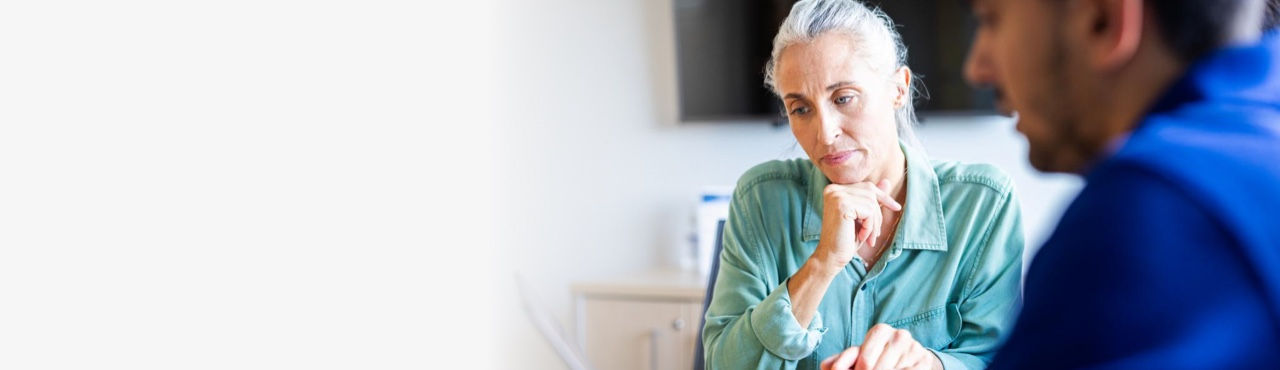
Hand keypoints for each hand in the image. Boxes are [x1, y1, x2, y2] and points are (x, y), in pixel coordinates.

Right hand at [813, 180, 900, 270]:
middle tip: (875, 235)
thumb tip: (886, 181)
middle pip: (871, 193)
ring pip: (872, 203)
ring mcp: (837, 195)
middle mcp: (833, 189)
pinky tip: (861, 237)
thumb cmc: (846, 239)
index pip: (866, 187)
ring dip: (874, 224)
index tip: (896, 207)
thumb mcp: (862, 217)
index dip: (883, 197)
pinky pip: (869, 211)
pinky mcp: (842, 204)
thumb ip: (872, 199)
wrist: (831, 257)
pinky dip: (870, 227)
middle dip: (877, 215)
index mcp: (835, 189)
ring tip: (867, 238)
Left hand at [820, 324, 941, 369]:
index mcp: (880, 331)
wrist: (911, 357)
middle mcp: (899, 336)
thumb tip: (826, 366)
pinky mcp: (923, 361)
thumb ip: (843, 359)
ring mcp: (913, 348)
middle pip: (875, 368)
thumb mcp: (861, 355)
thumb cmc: (880, 356)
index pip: (863, 360)